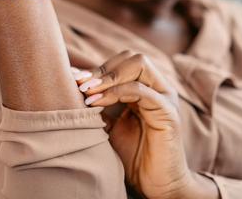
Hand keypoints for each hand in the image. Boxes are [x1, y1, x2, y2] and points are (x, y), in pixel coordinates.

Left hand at [73, 51, 218, 198]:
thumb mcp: (109, 125)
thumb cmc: (133, 155)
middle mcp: (159, 88)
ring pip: (139, 65)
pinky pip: (142, 91)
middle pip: (132, 58)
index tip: (73, 78)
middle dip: (102, 69)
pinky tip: (96, 103)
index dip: (98, 68)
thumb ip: (98, 104)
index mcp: (147, 88)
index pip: (123, 62)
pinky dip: (116, 92)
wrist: (155, 184)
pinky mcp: (168, 112)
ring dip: (107, 77)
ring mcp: (166, 98)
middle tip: (80, 84)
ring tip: (85, 92)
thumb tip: (73, 83)